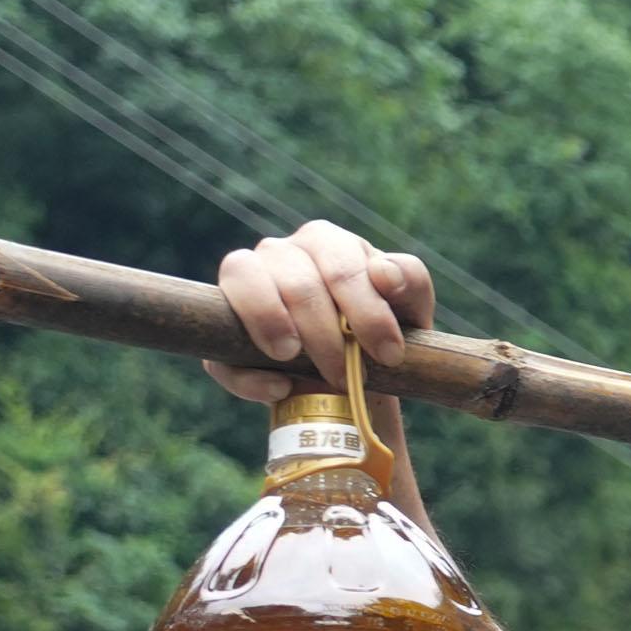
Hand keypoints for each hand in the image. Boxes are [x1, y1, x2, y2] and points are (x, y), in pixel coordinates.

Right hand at [208, 220, 431, 403]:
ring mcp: (243, 283)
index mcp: (326, 243)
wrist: (352, 379)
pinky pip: (220, 343)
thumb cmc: (381, 333)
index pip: (342, 265)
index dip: (368, 312)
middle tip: (349, 377)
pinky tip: (280, 387)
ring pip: (245, 279)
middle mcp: (280, 252)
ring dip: (272, 324)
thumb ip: (410, 283)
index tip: (390, 355)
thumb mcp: (409, 311)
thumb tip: (384, 274)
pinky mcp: (221, 329)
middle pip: (298, 283)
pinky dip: (247, 371)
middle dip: (328, 337)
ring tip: (295, 359)